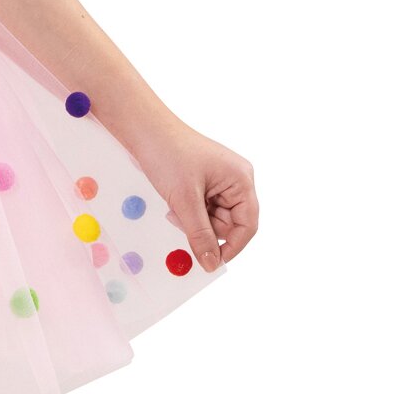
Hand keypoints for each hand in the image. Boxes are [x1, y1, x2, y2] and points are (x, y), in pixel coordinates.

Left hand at [132, 123, 258, 274]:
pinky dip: (189, 212)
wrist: (144, 130)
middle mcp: (236, 180)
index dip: (232, 246)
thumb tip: (211, 264)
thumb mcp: (185, 200)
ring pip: (214, 218)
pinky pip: (203, 208)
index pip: (248, 225)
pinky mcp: (205, 182)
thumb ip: (200, 235)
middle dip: (205, 228)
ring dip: (194, 221)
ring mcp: (221, 180)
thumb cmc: (168, 154)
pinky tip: (175, 201)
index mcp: (242, 180)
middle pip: (230, 223)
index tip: (211, 262)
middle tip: (180, 219)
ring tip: (175, 205)